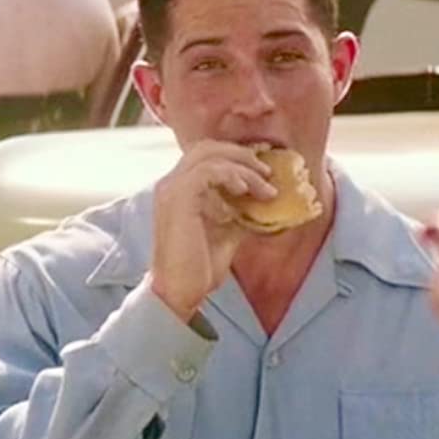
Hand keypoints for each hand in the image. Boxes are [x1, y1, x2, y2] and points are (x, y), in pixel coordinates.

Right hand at [148, 140, 277, 319]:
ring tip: (264, 185)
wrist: (179, 292)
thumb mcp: (227, 230)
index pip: (206, 155)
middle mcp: (170, 183)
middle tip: (268, 171)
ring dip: (243, 167)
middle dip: (242, 154)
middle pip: (207, 147)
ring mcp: (171, 189)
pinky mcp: (178, 199)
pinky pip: (208, 172)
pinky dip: (232, 176)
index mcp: (179, 188)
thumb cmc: (199, 266)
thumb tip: (266, 198)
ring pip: (209, 155)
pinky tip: (246, 191)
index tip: (264, 169)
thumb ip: (240, 210)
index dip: (236, 156)